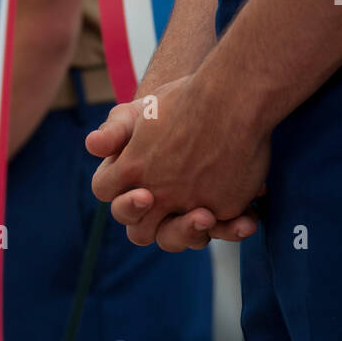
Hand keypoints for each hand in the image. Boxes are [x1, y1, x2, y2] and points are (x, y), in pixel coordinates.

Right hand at [89, 76, 267, 249]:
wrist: (212, 101)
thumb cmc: (165, 110)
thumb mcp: (137, 113)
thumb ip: (113, 130)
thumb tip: (93, 144)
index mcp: (126, 183)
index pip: (116, 205)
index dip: (127, 204)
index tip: (145, 195)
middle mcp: (152, 205)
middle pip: (145, 233)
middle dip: (165, 228)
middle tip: (190, 214)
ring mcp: (182, 210)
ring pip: (182, 239)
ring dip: (195, 234)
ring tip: (211, 217)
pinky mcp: (216, 211)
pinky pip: (223, 230)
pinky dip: (234, 228)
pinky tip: (248, 219)